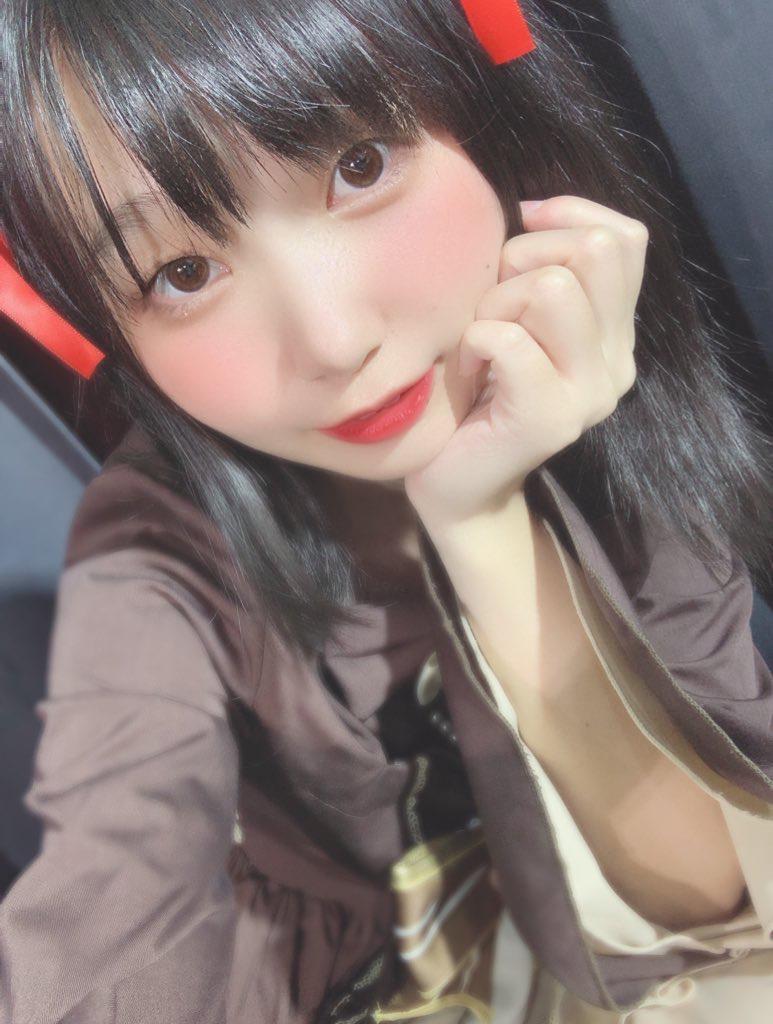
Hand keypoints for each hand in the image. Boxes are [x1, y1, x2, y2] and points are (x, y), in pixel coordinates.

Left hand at [404, 195, 646, 530]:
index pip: (626, 239)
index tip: (517, 234)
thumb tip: (530, 212)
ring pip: (553, 290)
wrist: (459, 486)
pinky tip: (469, 370)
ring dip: (497, 303)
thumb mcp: (517, 319)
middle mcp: (618, 361)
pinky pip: (508, 339)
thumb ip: (541, 273)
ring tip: (480, 341)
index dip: (568, 215)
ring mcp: (590, 393)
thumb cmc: (474, 394)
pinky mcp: (551, 418)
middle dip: (524, 260)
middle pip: (593, 252)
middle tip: (492, 307)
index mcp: (616, 333)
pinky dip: (473, 342)